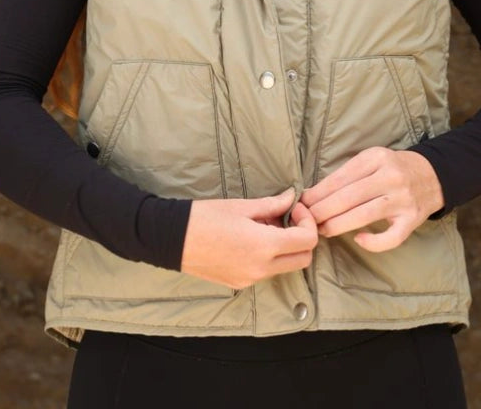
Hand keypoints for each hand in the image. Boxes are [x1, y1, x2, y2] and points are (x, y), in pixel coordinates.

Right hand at [181, 188, 318, 289]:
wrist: (172, 239)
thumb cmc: (205, 217)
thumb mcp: (241, 206)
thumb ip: (272, 205)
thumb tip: (292, 198)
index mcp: (264, 247)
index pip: (307, 241)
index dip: (307, 221)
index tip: (294, 208)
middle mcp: (261, 269)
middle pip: (303, 259)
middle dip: (302, 237)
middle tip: (285, 218)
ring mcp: (250, 280)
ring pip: (285, 266)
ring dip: (285, 247)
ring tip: (263, 225)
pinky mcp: (239, 283)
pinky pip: (266, 271)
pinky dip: (268, 256)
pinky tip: (250, 238)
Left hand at [300, 147, 443, 252]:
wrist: (432, 174)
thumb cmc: (393, 168)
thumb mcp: (372, 160)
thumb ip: (349, 174)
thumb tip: (314, 194)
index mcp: (376, 158)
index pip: (341, 178)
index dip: (319, 192)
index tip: (302, 203)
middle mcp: (390, 177)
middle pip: (349, 196)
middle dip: (323, 210)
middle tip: (307, 220)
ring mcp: (403, 199)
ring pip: (364, 215)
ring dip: (338, 224)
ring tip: (322, 229)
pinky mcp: (413, 220)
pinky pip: (391, 237)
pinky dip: (373, 242)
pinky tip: (358, 240)